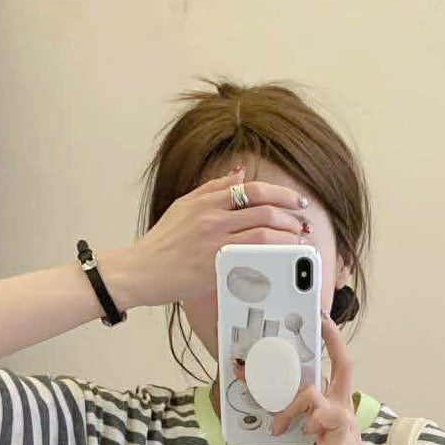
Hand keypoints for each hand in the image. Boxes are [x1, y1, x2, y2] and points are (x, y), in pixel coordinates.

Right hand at [118, 169, 309, 308]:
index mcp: (206, 201)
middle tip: (304, 223)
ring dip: (287, 236)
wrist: (140, 271)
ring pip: (262, 232)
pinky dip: (272, 257)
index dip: (280, 194)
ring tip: (299, 241)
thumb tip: (240, 173)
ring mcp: (214, 242)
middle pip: (263, 209)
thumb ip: (213, 189)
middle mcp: (212, 218)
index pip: (252, 189)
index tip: (296, 202)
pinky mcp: (215, 266)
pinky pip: (252, 258)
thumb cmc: (162, 243)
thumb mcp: (184, 206)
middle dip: (291, 215)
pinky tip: (284, 260)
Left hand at [266, 313, 376, 444]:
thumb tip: (267, 416)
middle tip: (317, 317)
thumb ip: (293, 426)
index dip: (331, 342)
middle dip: (330, 338)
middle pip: (342, 363)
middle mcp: (342, 407)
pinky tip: (303, 438)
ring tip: (278, 427)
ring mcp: (343, 417)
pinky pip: (317, 412)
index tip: (321, 320)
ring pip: (311, 389)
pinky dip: (302, 422)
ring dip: (287, 405)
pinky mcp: (341, 429)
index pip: (336, 367)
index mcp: (335, 408)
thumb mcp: (305, 444)